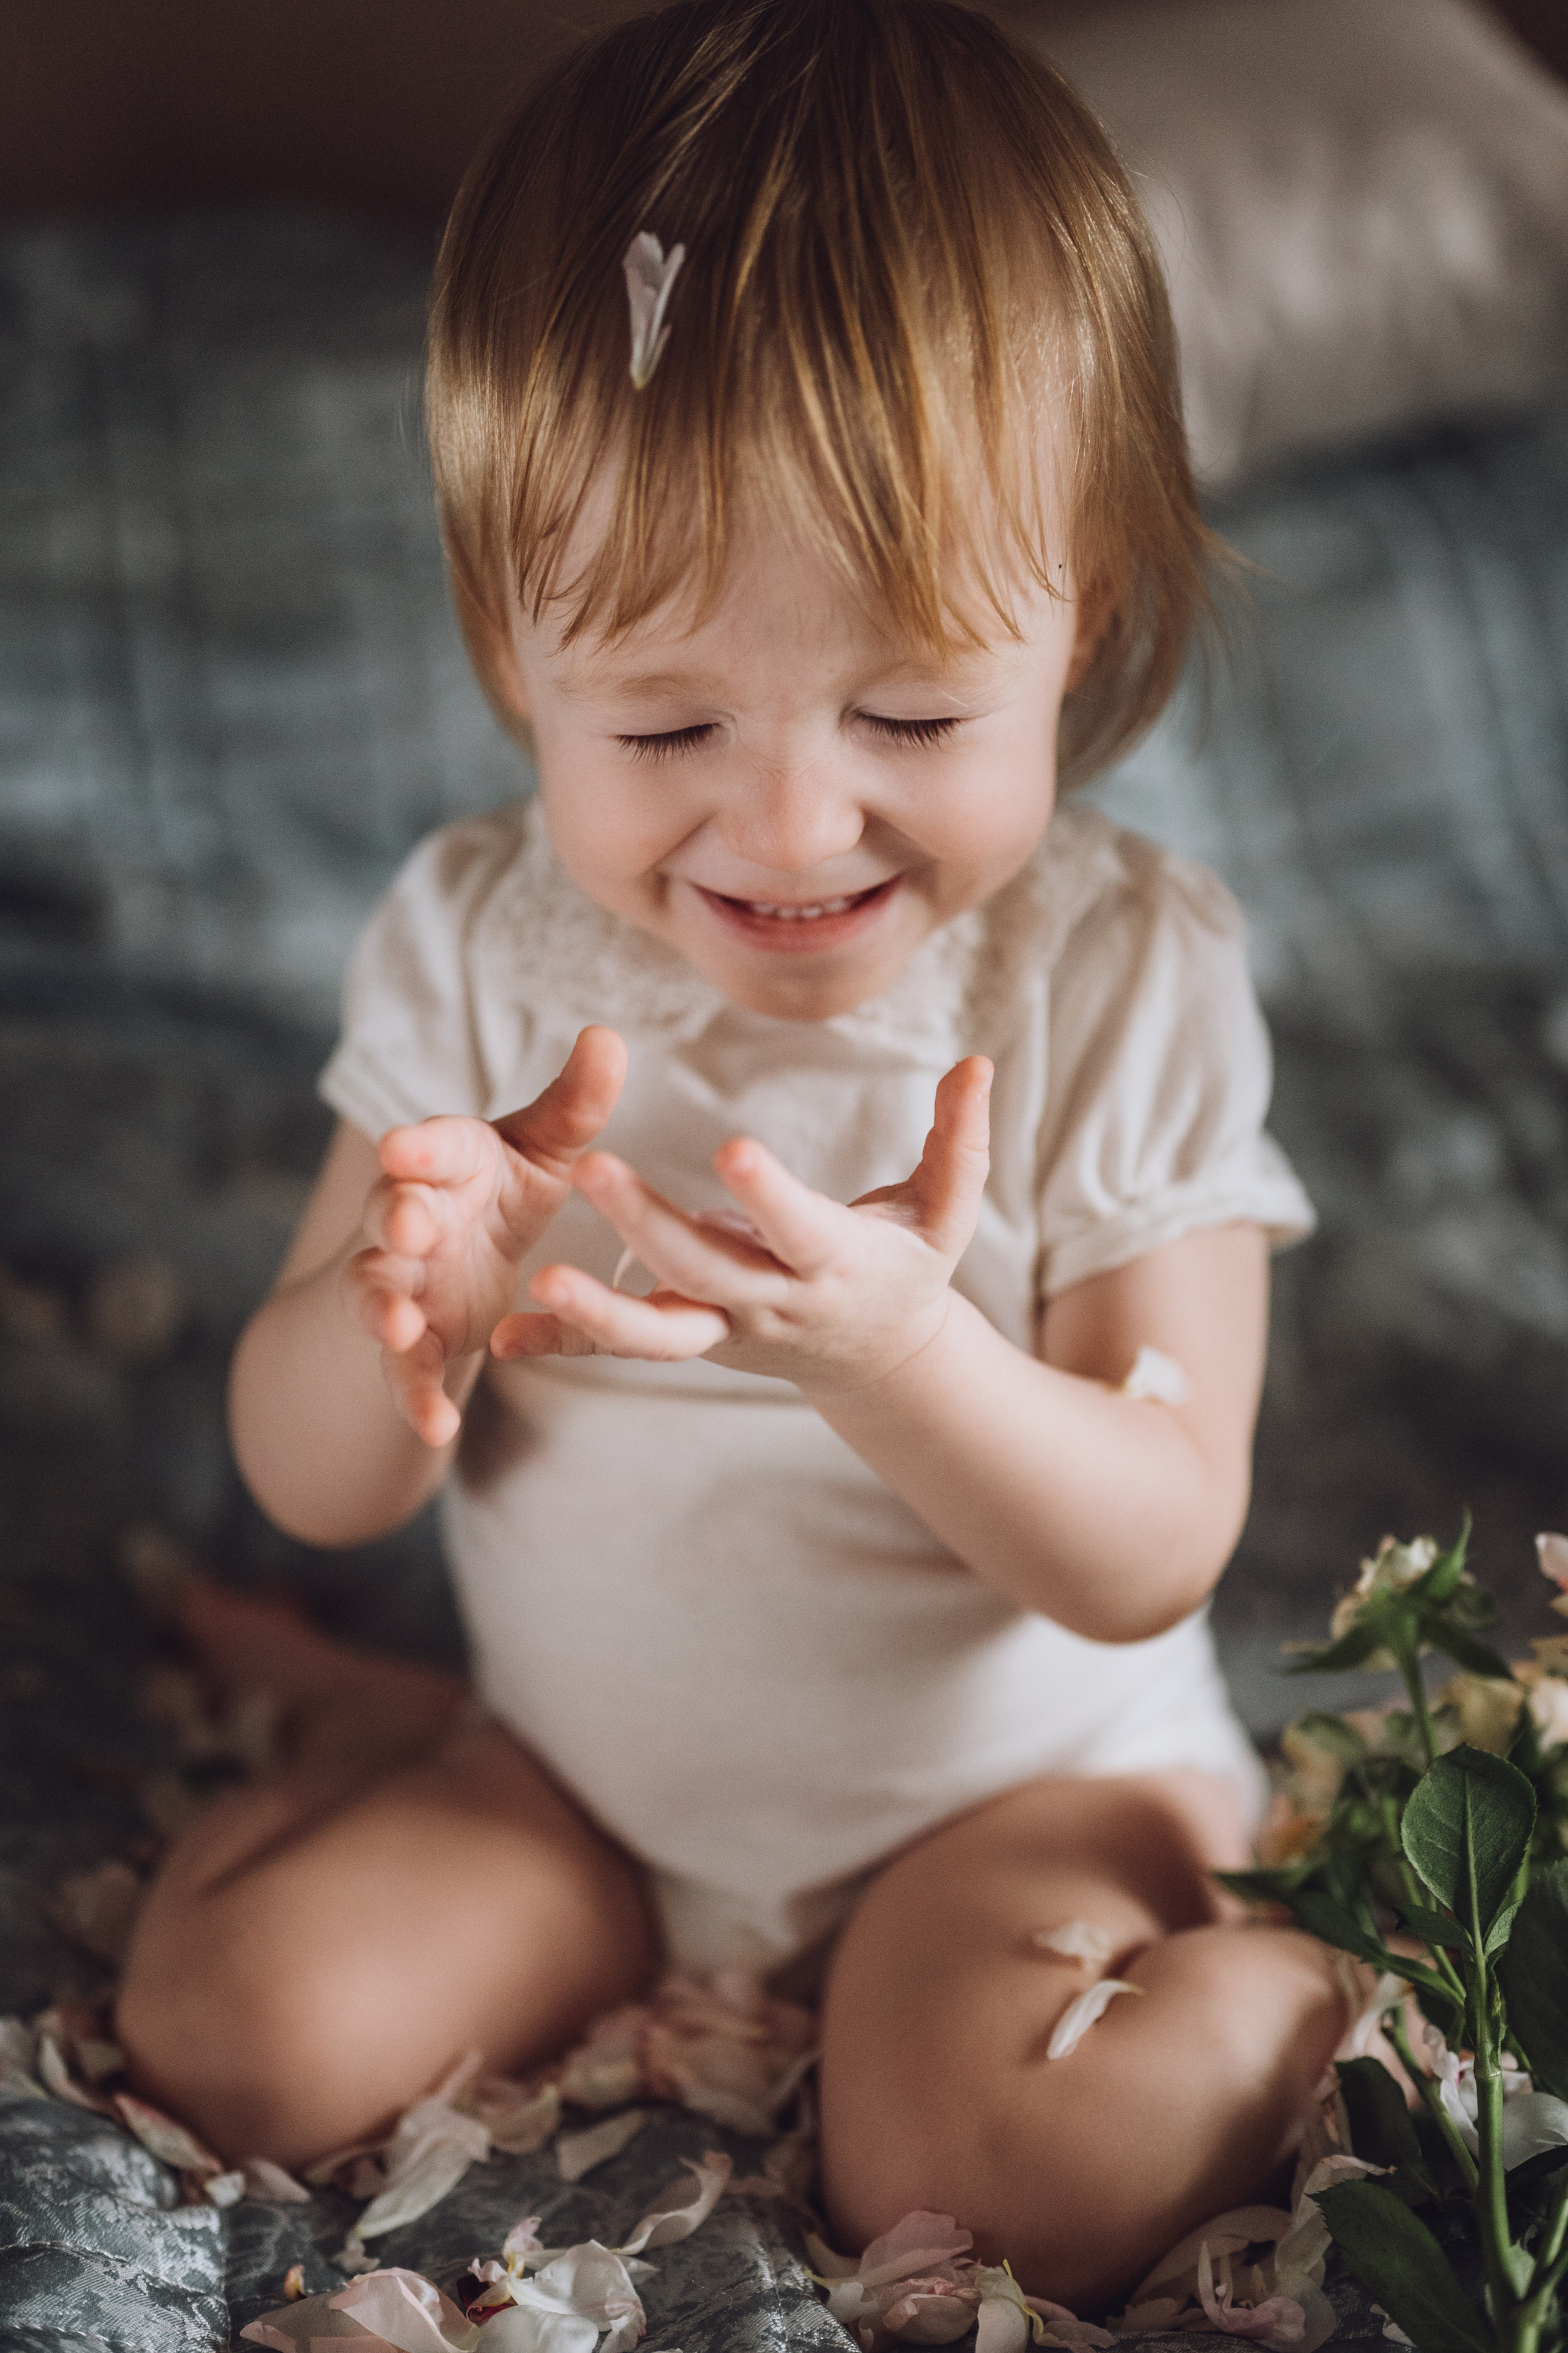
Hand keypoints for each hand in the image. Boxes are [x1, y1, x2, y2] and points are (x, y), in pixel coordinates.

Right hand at [345, 1026, 626, 1444]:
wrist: (455, 1259)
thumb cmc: (498, 1187)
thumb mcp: (544, 1149)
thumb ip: (574, 1104)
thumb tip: (607, 1036)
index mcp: (444, 1160)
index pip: (427, 1144)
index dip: (418, 1144)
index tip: (406, 1143)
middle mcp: (409, 1215)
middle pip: (391, 1211)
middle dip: (397, 1214)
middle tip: (409, 1220)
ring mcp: (400, 1281)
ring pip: (377, 1291)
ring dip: (382, 1307)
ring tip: (397, 1326)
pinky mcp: (411, 1340)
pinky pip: (404, 1371)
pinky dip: (415, 1397)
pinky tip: (438, 1429)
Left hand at [492, 1056, 992, 1394]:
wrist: (881, 1361)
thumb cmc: (911, 1265)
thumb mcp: (946, 1210)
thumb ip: (960, 1139)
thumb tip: (980, 1063)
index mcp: (835, 1263)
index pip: (799, 1227)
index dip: (769, 1194)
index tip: (731, 1148)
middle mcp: (775, 1302)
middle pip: (707, 1270)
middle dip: (649, 1225)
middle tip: (591, 1169)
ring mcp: (727, 1328)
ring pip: (657, 1330)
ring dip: (597, 1309)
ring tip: (542, 1276)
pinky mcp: (691, 1338)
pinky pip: (621, 1350)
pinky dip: (566, 1344)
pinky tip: (506, 1336)